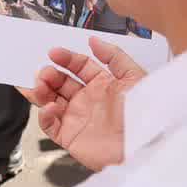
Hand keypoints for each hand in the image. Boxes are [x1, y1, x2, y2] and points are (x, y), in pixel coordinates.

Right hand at [23, 36, 147, 171]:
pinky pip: (50, 125)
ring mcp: (78, 118)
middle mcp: (89, 100)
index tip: (54, 53)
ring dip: (41, 91)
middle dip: (49, 74)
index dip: (66, 58)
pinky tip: (49, 108)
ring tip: (40, 86)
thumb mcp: (134, 76)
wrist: (145, 146)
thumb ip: (113, 55)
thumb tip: (93, 40)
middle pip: (61, 82)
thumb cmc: (146, 113)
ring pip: (50, 101)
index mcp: (103, 84)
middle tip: (45, 72)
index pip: (79, 66)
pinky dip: (44, 116)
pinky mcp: (71, 137)